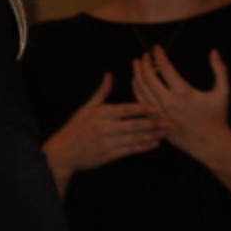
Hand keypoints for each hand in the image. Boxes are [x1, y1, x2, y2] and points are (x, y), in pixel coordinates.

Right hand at [41, 74, 165, 196]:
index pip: (125, 110)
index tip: (155, 107)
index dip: (142, 109)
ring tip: (164, 132)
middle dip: (152, 124)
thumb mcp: (86, 108)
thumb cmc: (75, 128)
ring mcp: (108, 143)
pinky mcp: (109, 156)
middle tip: (167, 121)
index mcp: (101, 114)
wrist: (63, 152)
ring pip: (134, 139)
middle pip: (133, 125)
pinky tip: (153, 144)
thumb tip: (110, 75)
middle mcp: (105, 128)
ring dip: (151, 136)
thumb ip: (101, 92)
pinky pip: (129, 151)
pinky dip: (142, 148)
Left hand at [132, 48, 230, 206]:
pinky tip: (136, 82)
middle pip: (148, 77)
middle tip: (145, 55)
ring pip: (141, 90)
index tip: (156, 47)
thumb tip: (214, 52)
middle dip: (145, 63)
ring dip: (137, 74)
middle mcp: (168, 102)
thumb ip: (220, 70)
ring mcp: (160, 113)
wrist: (210, 144)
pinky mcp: (156, 122)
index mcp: (183, 92)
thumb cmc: (217, 118)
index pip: (164, 67)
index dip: (158, 54)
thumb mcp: (223, 92)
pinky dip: (136, 90)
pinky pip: (141, 103)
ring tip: (137, 63)